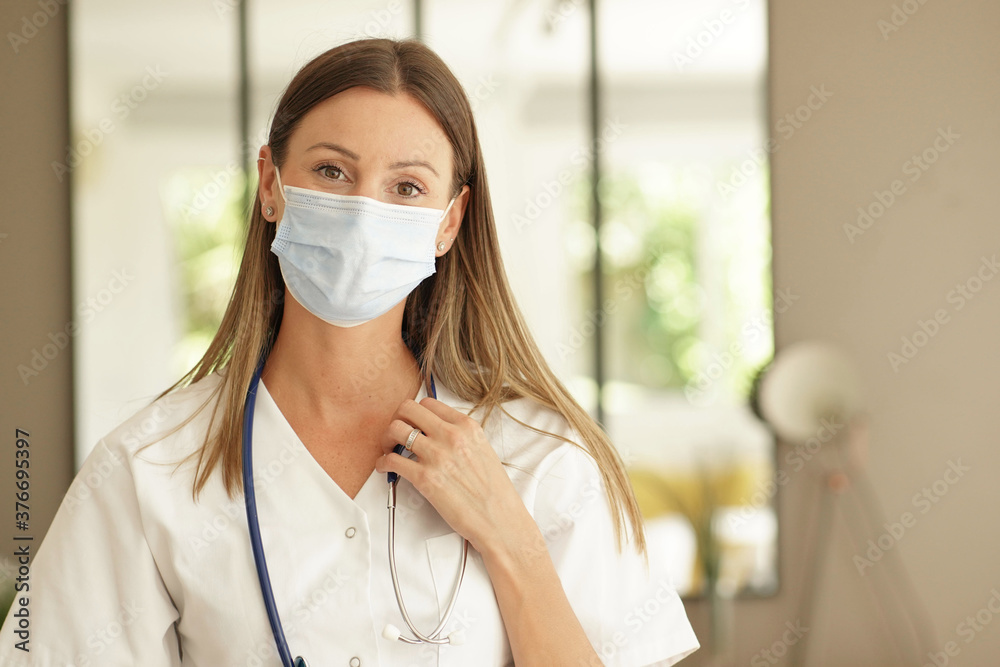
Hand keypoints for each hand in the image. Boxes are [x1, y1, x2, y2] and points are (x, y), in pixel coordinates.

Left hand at [374, 397, 534, 557]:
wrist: (499, 520)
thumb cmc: (494, 491)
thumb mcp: (483, 450)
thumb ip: (461, 436)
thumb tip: (437, 432)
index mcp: (467, 427)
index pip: (429, 403)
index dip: (415, 413)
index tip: (411, 423)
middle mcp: (451, 436)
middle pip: (408, 409)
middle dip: (397, 419)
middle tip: (396, 433)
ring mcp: (437, 456)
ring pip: (396, 430)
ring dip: (386, 439)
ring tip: (389, 450)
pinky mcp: (425, 479)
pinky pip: (392, 460)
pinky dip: (383, 463)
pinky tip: (386, 468)